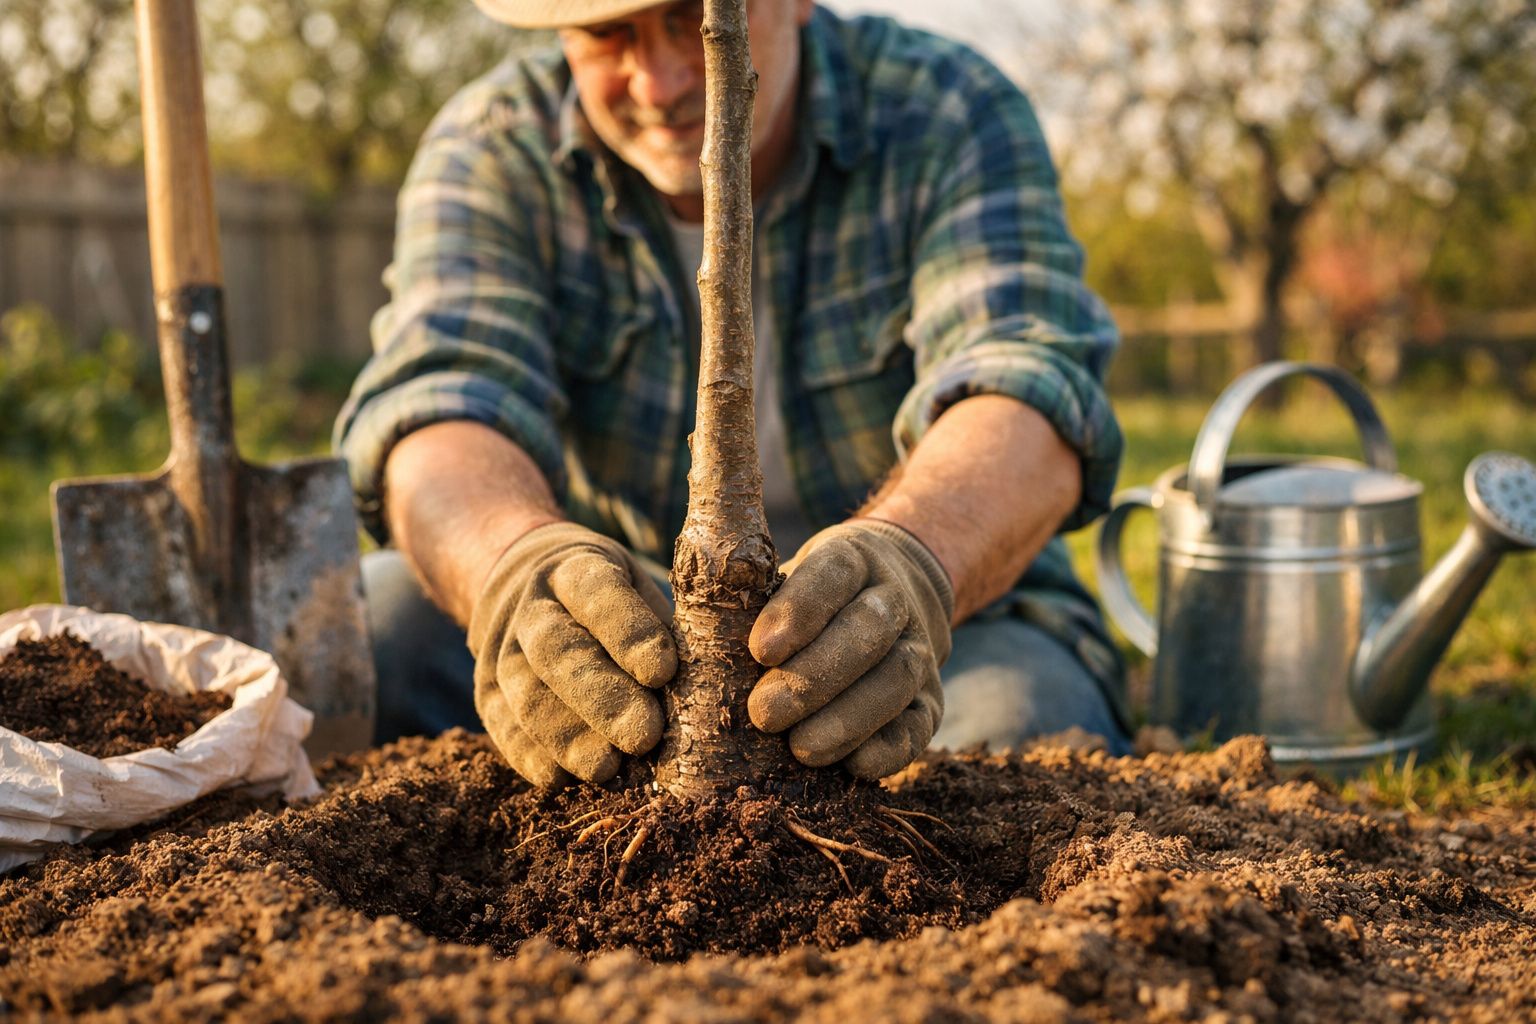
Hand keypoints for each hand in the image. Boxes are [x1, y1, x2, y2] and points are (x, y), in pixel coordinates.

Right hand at [467, 522, 676, 786]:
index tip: (664, 671)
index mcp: (574, 568)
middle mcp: (531, 605)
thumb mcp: (638, 589)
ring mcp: (501, 649)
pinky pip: (502, 728)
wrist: (523, 585)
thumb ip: (664, 630)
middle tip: (645, 735)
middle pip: (556, 649)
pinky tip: (564, 779)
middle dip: (602, 697)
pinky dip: (532, 758)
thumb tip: (707, 689)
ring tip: (609, 768)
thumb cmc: (610, 598)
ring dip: (568, 737)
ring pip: (526, 694)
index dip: (628, 631)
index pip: (596, 591)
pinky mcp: (485, 692)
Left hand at [747, 519, 953, 778]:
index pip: (833, 573)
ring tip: (801, 749)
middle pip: (867, 629)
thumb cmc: (804, 600)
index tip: (758, 650)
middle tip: (763, 714)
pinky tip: (853, 767)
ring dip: (849, 716)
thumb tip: (678, 649)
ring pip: (897, 677)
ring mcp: (920, 648)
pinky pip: (921, 724)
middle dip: (815, 675)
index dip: (800, 610)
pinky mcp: (931, 698)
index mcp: (853, 558)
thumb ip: (741, 603)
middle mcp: (894, 598)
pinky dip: (891, 748)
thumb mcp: (779, 578)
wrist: (892, 592)